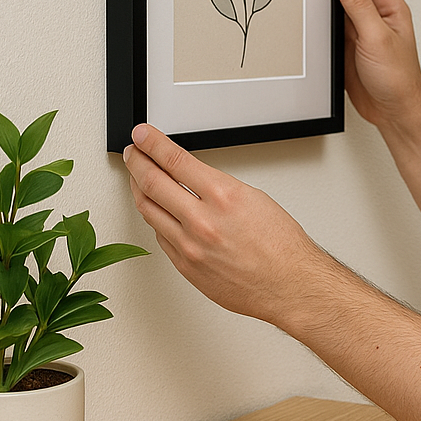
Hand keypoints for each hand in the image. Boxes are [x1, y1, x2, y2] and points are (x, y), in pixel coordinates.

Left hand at [123, 124, 332, 325]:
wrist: (289, 286)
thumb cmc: (281, 247)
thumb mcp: (255, 199)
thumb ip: (218, 188)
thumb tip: (192, 177)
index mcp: (224, 197)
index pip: (174, 160)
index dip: (151, 143)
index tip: (142, 135)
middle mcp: (202, 221)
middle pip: (152, 182)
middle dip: (136, 161)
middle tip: (132, 152)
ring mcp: (190, 246)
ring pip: (148, 209)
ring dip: (138, 188)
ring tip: (137, 178)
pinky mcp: (185, 266)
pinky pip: (160, 235)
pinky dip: (155, 218)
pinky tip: (156, 210)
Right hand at [335, 0, 420, 129]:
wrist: (394, 110)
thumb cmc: (398, 78)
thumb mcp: (377, 37)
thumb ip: (360, 5)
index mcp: (390, 7)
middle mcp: (376, 14)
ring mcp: (362, 28)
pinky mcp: (349, 43)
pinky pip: (333, 21)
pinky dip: (322, 10)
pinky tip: (311, 3)